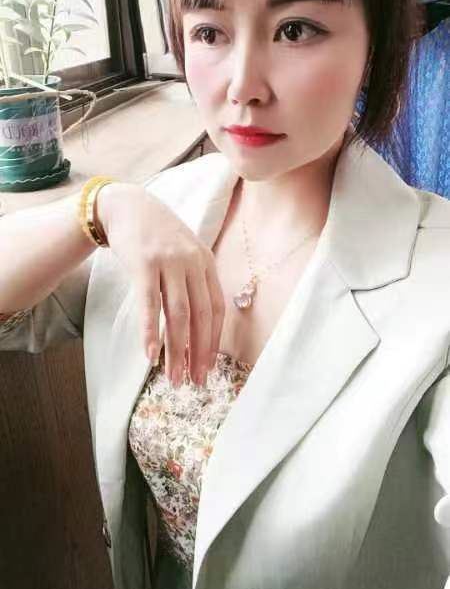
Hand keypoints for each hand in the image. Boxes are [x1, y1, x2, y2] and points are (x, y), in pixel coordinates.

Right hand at [96, 182, 224, 387]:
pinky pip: (150, 304)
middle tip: (195, 382)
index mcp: (206, 262)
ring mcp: (169, 261)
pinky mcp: (144, 263)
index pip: (216, 309)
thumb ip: (194, 279)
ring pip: (178, 315)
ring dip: (176, 351)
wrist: (125, 205)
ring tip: (173, 377)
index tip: (209, 368)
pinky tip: (150, 355)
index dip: (213, 341)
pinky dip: (151, 332)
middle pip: (200, 316)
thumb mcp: (184, 251)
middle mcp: (192, 261)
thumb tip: (199, 322)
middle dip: (198, 353)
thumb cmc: (155, 235)